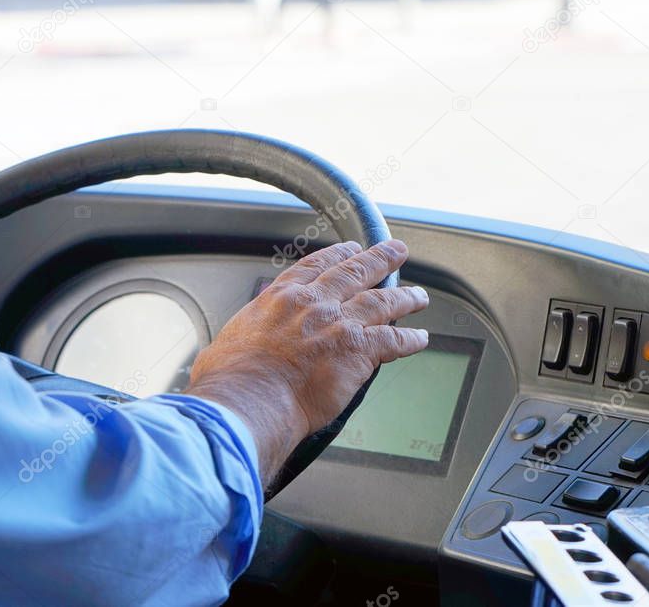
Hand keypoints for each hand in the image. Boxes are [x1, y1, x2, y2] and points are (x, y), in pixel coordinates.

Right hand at [185, 239, 428, 486]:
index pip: (316, 266)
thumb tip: (232, 355)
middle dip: (380, 259)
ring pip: (381, 301)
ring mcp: (338, 324)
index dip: (338, 255)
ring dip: (405, 296)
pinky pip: (394, 340)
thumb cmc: (231, 380)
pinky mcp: (358, 350)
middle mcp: (313, 303)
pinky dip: (410, 339)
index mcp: (280, 298)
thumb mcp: (227, 343)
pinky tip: (420, 338)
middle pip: (355, 272)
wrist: (248, 399)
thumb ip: (243, 341)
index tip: (351, 250)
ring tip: (418, 295)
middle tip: (396, 250)